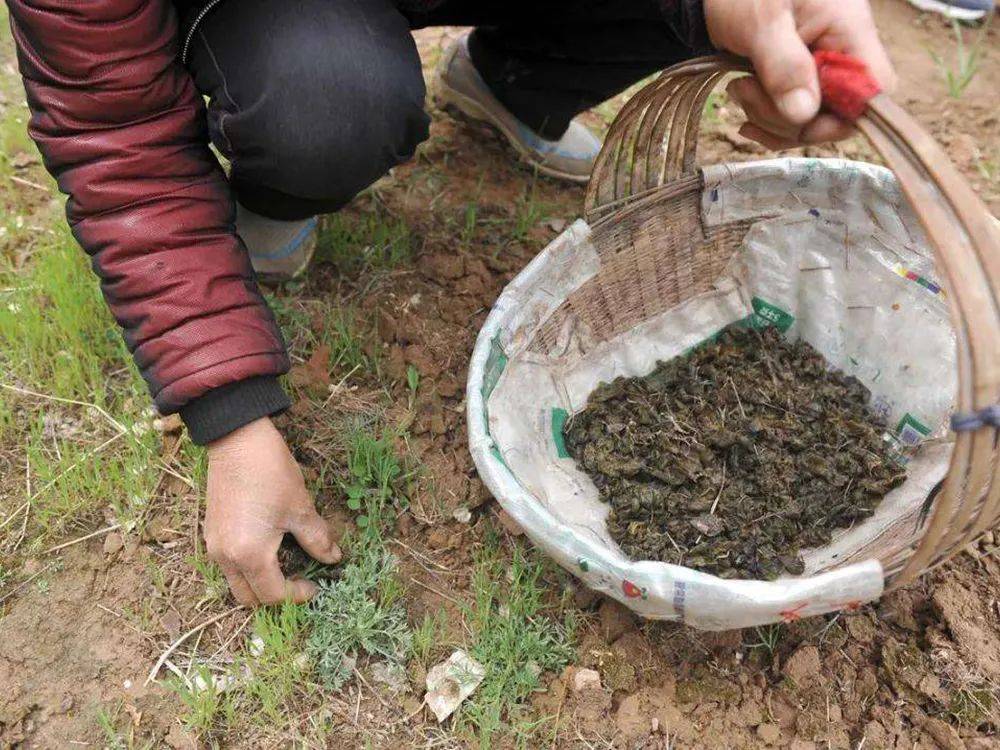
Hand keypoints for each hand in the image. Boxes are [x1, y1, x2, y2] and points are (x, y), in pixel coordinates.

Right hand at [204, 417, 341, 605]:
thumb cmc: (272, 474)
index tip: (316, 586)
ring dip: (259, 583)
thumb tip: (333, 558)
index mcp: (249, 555)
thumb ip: (317, 539)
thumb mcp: (300, 508)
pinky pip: (228, 564)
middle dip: (275, 597)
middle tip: (299, 582)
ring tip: (285, 566)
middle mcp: (225, 557)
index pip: (273, 594)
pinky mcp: (210, 531)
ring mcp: (213, 544)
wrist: (237, 440)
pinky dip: (247, 567)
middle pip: (248, 597)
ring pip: (235, 582)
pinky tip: (267, 549)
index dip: (297, 595)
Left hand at [704, 0, 895, 148]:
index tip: (799, 118)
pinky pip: (792, 118)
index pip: (874, 89)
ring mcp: (818, 69)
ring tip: (739, 87)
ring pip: (810, 121)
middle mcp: (841, 52)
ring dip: (769, 117)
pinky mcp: (796, 81)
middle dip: (789, 118)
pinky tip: (744, 102)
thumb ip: (785, 66)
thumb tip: (804, 114)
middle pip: (838, 114)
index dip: (844, 116)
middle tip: (746, 91)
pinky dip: (766, 120)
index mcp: (849, 29)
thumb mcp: (761, 24)